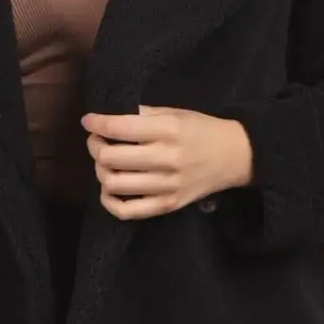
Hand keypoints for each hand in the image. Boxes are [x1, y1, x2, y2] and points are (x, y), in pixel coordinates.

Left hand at [81, 104, 252, 219]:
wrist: (235, 157)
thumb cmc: (202, 130)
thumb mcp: (175, 113)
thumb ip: (143, 114)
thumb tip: (108, 117)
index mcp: (168, 130)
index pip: (120, 127)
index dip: (96, 123)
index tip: (88, 120)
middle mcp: (166, 159)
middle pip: (110, 157)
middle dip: (94, 146)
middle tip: (97, 140)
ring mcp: (166, 186)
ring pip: (113, 183)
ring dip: (100, 170)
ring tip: (105, 162)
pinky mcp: (167, 205)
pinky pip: (127, 211)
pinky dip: (109, 201)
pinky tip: (110, 188)